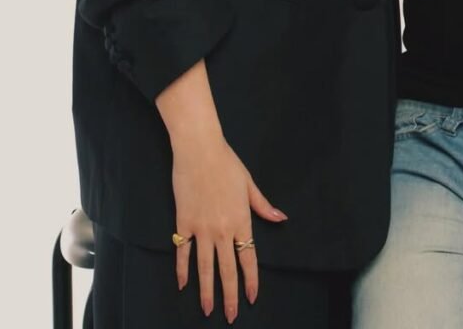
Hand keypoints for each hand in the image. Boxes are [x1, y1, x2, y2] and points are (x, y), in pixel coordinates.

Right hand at [171, 134, 286, 322]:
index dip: (251, 281)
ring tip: (207, 310)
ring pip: (205, 267)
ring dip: (206, 291)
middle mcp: (222, 229)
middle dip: (229, 296)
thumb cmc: (227, 163)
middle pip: (227, 270)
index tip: (252, 298)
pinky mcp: (183, 223)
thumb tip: (280, 219)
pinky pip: (183, 252)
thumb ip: (262, 206)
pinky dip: (182, 270)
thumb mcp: (249, 184)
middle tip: (231, 316)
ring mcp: (201, 228)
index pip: (248, 258)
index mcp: (241, 220)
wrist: (199, 150)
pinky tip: (183, 284)